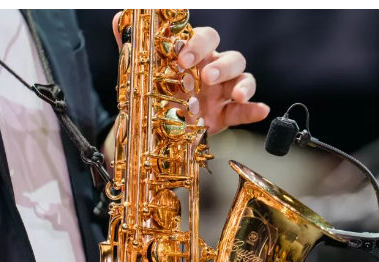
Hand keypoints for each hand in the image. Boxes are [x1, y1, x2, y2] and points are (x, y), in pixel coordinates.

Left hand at [112, 11, 269, 133]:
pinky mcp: (229, 113)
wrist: (161, 125)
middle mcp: (214, 69)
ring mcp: (224, 91)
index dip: (198, 45)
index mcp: (196, 54)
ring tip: (235, 95)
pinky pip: (246, 109)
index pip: (206, 38)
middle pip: (231, 56)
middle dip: (220, 65)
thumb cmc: (159, 91)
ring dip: (242, 84)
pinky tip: (261, 110)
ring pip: (243, 78)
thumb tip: (118, 19)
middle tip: (206, 78)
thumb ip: (134, 47)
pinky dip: (254, 109)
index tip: (183, 59)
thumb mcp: (144, 71)